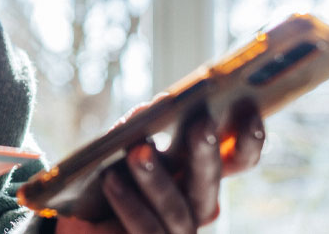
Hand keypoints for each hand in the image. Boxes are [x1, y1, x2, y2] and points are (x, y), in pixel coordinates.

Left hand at [55, 100, 264, 233]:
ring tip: (139, 151)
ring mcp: (177, 229)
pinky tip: (110, 179)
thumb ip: (143, 126)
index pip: (238, 160)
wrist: (77, 213)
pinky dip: (129, 202)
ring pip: (177, 209)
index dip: (249, 139)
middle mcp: (196, 203)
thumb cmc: (107, 169)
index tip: (250, 111)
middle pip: (209, 182)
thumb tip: (154, 107)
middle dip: (206, 152)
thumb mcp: (126, 142)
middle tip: (201, 123)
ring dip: (157, 178)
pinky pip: (146, 228)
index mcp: (199, 172)